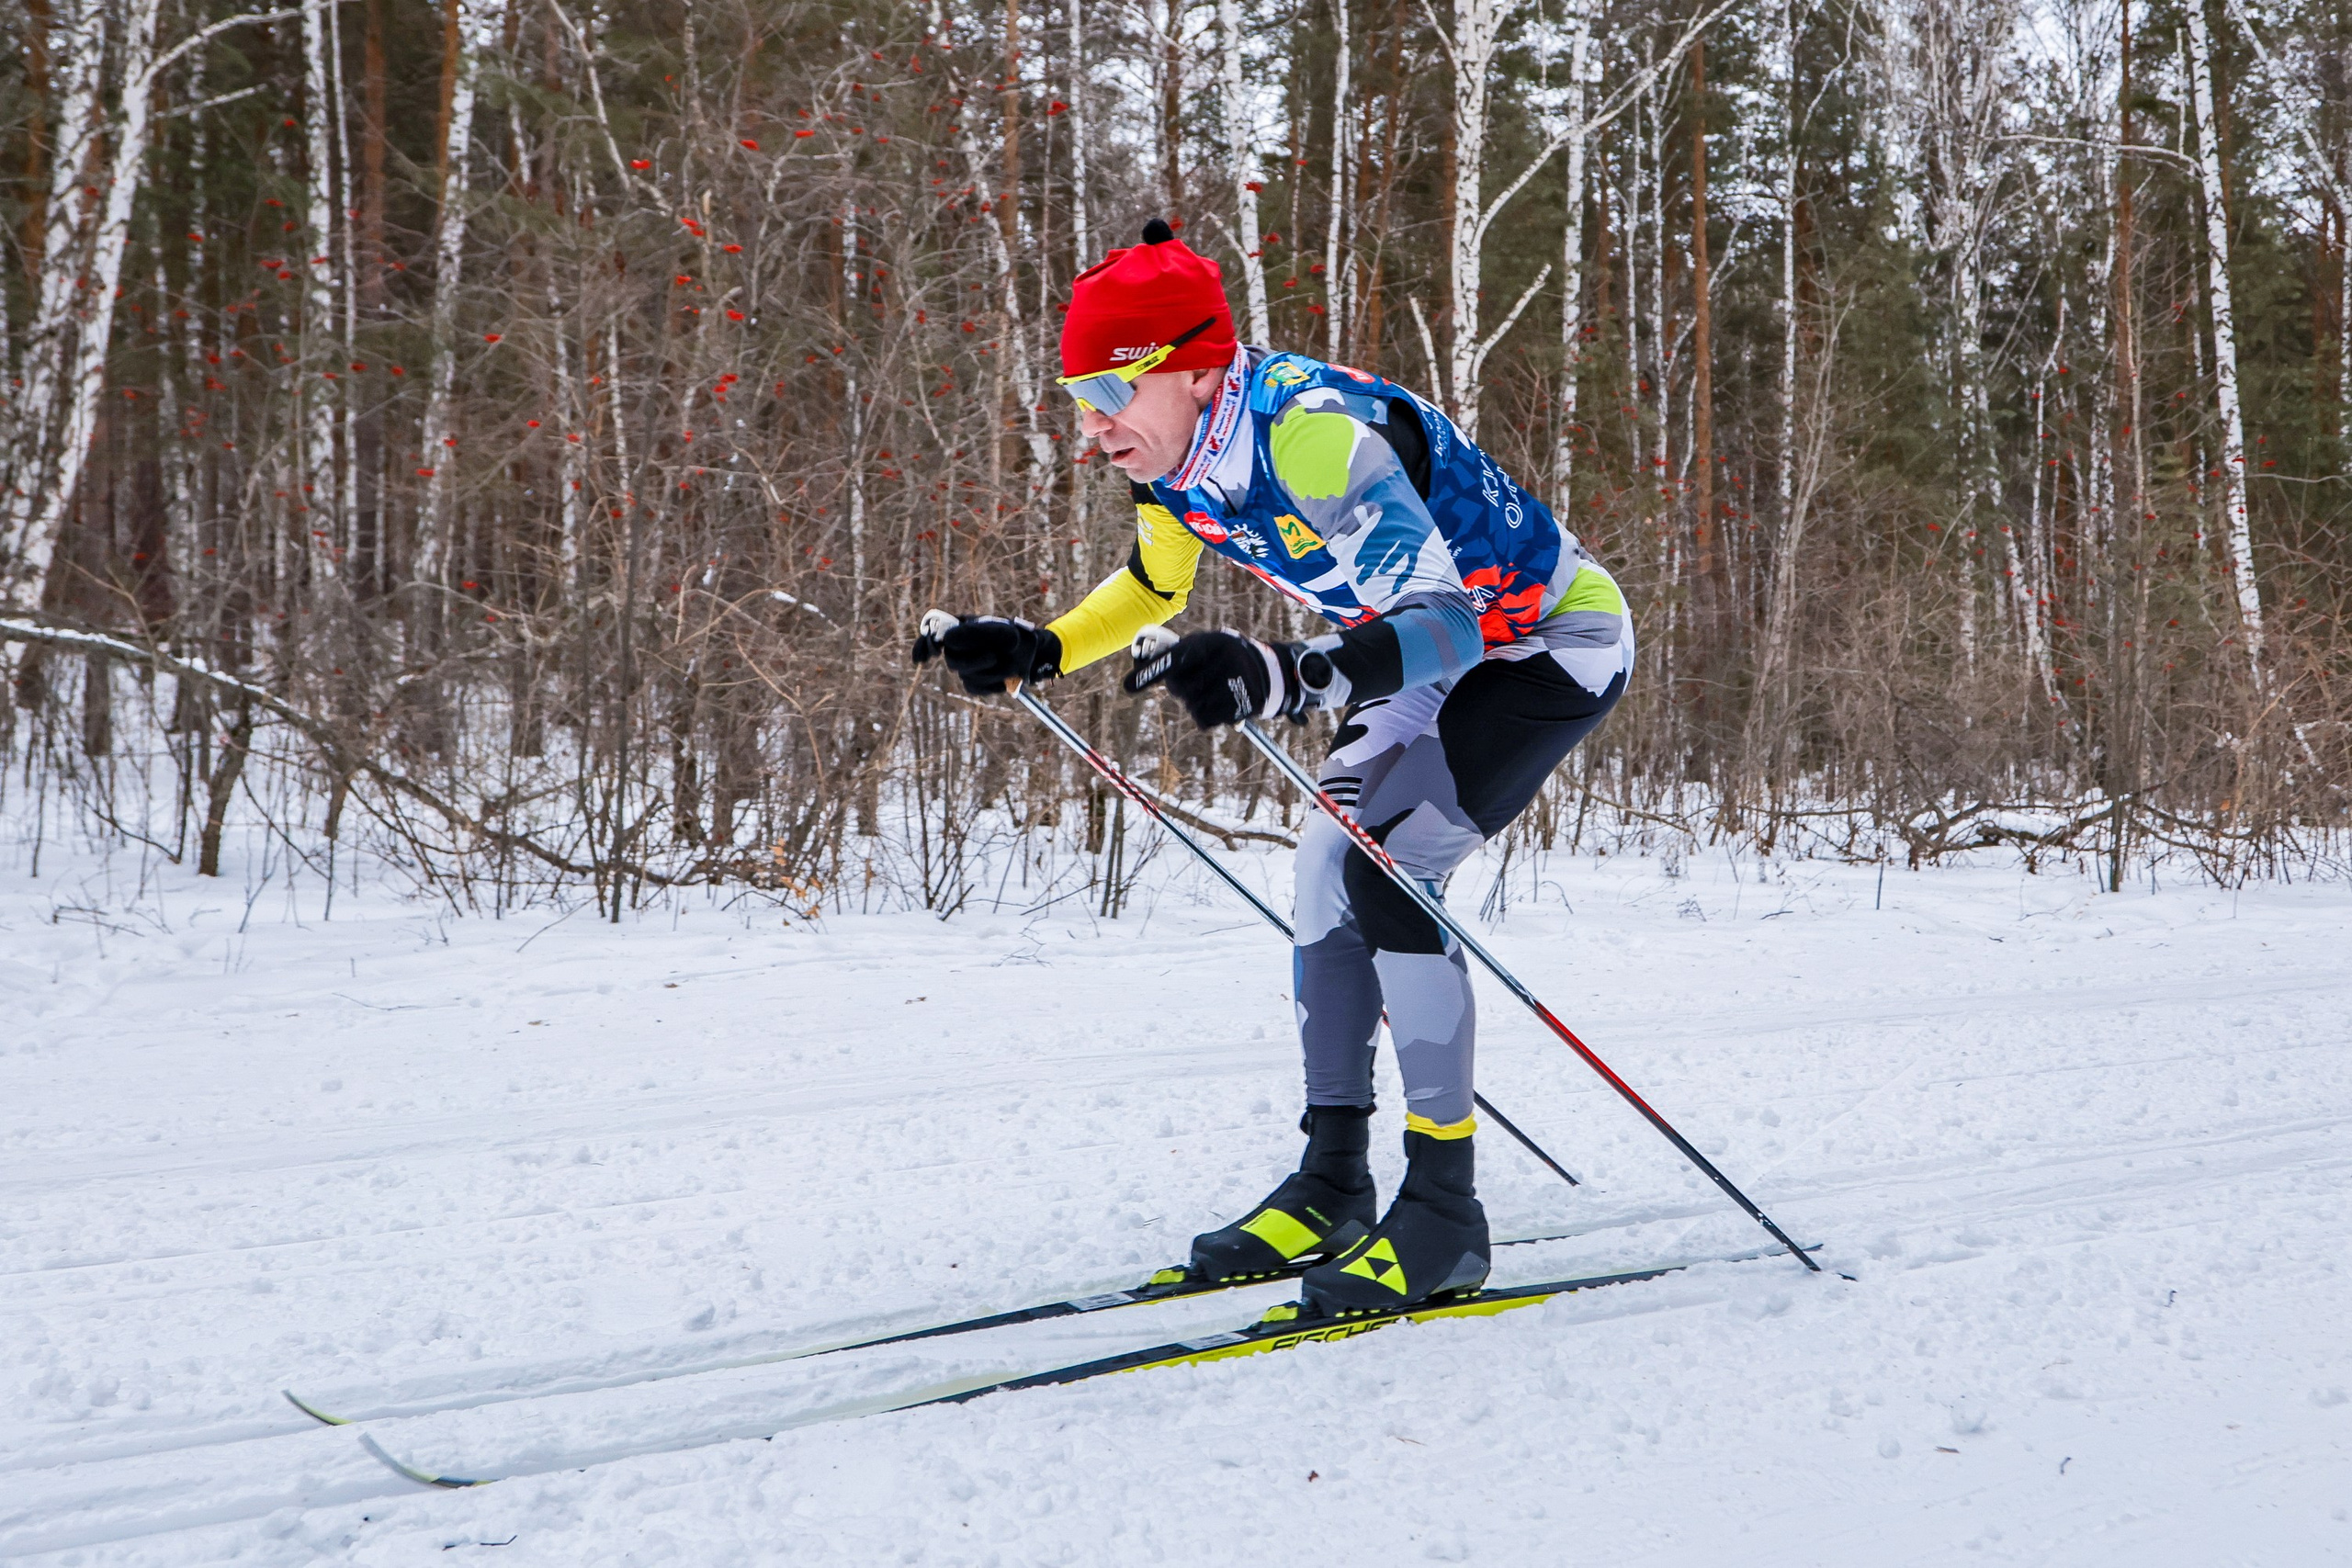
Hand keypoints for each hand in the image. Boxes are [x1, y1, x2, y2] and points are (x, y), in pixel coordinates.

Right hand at [911, 614, 1061, 694]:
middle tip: (995, 657)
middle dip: (974, 661)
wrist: (1034, 656)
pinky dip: (992, 683)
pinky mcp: (974, 683)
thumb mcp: (1002, 631)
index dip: (924, 645)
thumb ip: (976, 633)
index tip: (926, 657)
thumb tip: (946, 640)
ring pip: (965, 675)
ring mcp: (966, 666)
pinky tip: (1005, 678)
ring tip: (1009, 665)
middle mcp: (959, 647)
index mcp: (961, 628)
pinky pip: (974, 687)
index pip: (933, 635)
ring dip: (990, 672)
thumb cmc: (1018, 638)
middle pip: (952, 660)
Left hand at [1124, 629, 1304, 728]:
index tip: (1128, 687)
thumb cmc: (1220, 657)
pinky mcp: (1243, 705)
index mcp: (1211, 641)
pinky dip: (1205, 716)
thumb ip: (1174, 656)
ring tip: (1209, 691)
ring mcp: (1236, 683)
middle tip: (1192, 682)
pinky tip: (1217, 704)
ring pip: (1191, 706)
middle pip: (1180, 688)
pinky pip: (1204, 720)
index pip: (1175, 658)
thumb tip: (1134, 678)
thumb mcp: (1203, 645)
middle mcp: (1225, 660)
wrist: (1267, 671)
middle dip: (1179, 689)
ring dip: (1193, 703)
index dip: (1151, 673)